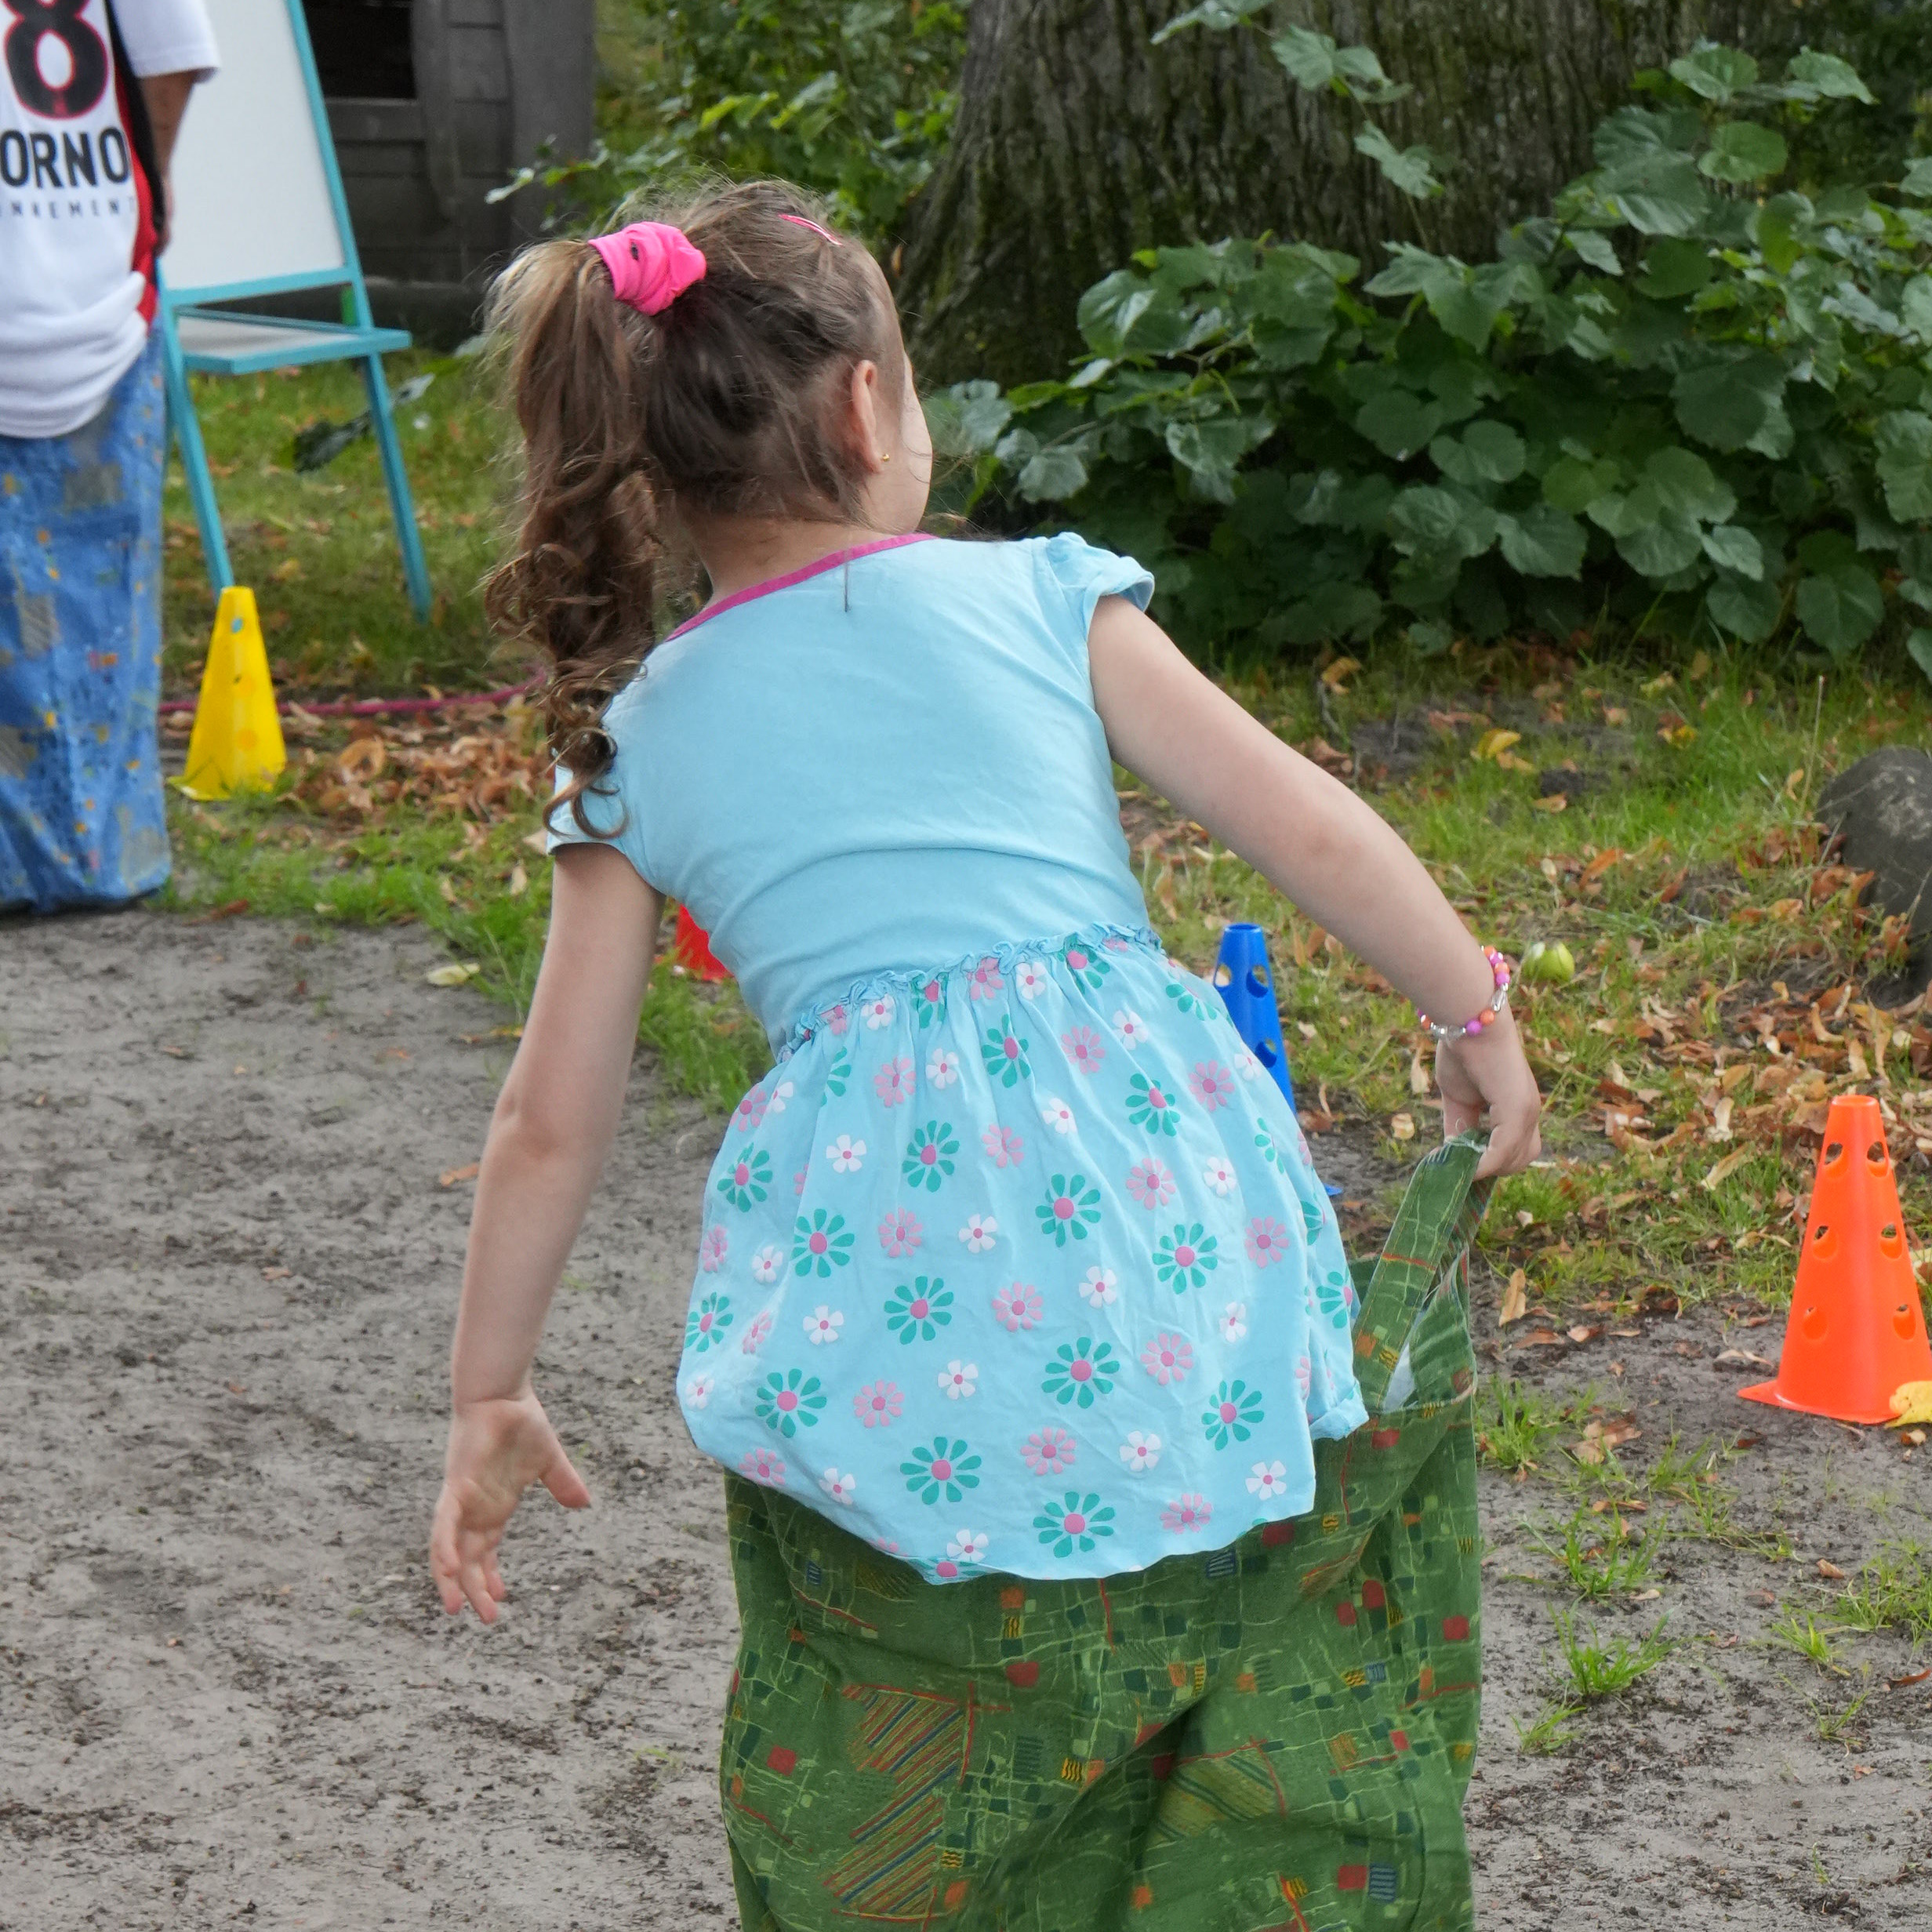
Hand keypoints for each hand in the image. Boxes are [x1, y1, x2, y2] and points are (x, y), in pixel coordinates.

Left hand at [430, 1391, 589, 1620]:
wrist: (502, 1394)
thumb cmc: (520, 1422)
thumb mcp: (548, 1461)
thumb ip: (563, 1482)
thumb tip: (583, 1503)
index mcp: (493, 1506)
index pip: (485, 1551)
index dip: (489, 1577)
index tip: (499, 1600)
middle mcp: (473, 1510)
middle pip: (468, 1560)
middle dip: (474, 1590)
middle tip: (486, 1619)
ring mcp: (461, 1501)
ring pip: (449, 1551)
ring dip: (453, 1580)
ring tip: (459, 1608)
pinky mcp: (456, 1488)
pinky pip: (443, 1526)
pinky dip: (444, 1549)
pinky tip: (450, 1571)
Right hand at [1435, 1003, 1542, 1177]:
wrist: (1467, 1019)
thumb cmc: (1462, 1047)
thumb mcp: (1457, 1096)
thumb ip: (1460, 1124)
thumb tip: (1452, 1153)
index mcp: (1518, 1103)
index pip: (1517, 1146)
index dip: (1494, 1157)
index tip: (1466, 1158)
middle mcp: (1529, 1109)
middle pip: (1520, 1159)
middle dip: (1491, 1167)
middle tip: (1462, 1162)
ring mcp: (1526, 1110)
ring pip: (1513, 1160)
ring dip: (1486, 1168)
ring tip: (1460, 1162)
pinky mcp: (1516, 1110)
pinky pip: (1502, 1152)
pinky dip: (1484, 1165)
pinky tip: (1465, 1166)